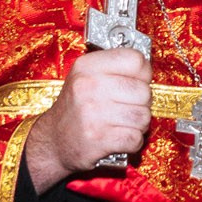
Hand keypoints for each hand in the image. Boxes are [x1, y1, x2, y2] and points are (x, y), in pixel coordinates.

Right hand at [24, 47, 152, 190]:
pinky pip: (135, 138)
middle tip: (126, 108)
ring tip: (121, 123)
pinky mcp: (98, 139)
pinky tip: (118, 138)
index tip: (135, 82)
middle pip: (143, 91)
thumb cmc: (77, 106)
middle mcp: (88, 86)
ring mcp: (92, 113)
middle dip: (141, 103)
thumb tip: (148, 68)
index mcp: (87, 65)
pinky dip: (132, 142)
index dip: (143, 73)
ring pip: (143, 117)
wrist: (53, 141)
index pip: (135, 60)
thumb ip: (115, 68)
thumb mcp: (86, 77)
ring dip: (138, 124)